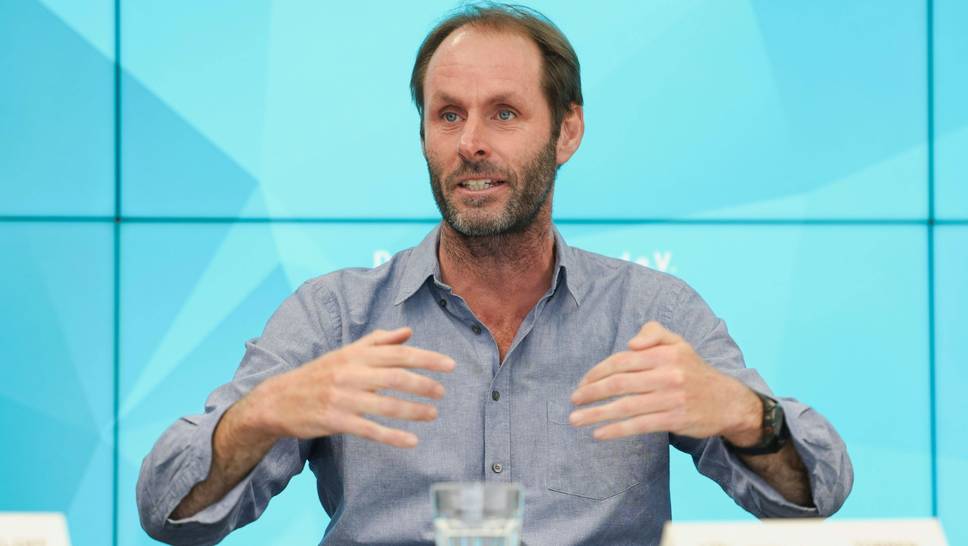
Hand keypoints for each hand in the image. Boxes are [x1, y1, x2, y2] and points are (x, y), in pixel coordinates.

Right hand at [246, 327, 454, 447]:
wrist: (279, 399)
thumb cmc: (319, 374)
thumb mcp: (346, 353)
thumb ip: (378, 342)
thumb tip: (408, 332)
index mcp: (355, 355)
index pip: (397, 353)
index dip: (426, 358)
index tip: (450, 365)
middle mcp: (350, 373)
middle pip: (394, 377)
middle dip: (422, 384)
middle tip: (442, 392)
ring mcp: (342, 398)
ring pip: (384, 405)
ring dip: (412, 411)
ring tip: (433, 414)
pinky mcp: (335, 421)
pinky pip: (369, 430)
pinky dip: (392, 436)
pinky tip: (411, 441)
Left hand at [568, 321, 760, 443]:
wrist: (728, 401)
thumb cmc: (694, 371)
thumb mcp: (679, 343)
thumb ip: (654, 333)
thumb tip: (630, 344)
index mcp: (665, 353)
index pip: (622, 361)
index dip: (598, 372)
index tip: (583, 382)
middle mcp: (668, 374)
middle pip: (619, 383)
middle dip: (591, 392)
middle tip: (573, 400)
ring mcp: (671, 398)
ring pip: (626, 406)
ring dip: (596, 414)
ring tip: (576, 420)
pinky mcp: (674, 419)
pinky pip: (639, 425)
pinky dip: (616, 430)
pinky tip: (599, 433)